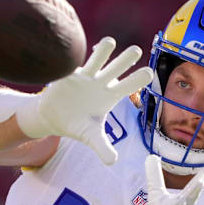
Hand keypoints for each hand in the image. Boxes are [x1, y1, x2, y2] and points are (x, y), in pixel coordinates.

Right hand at [16, 37, 152, 164]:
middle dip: (125, 60)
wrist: (55, 118)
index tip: (149, 73)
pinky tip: (80, 50)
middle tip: (136, 50)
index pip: (127, 87)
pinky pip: (73, 65)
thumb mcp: (91, 137)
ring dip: (102, 52)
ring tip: (110, 42)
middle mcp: (101, 83)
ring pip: (96, 62)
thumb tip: (113, 162)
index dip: (137, 80)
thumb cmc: (78, 125)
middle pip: (116, 70)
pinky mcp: (67, 75)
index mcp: (110, 96)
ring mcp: (85, 77)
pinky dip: (76, 59)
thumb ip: (102, 147)